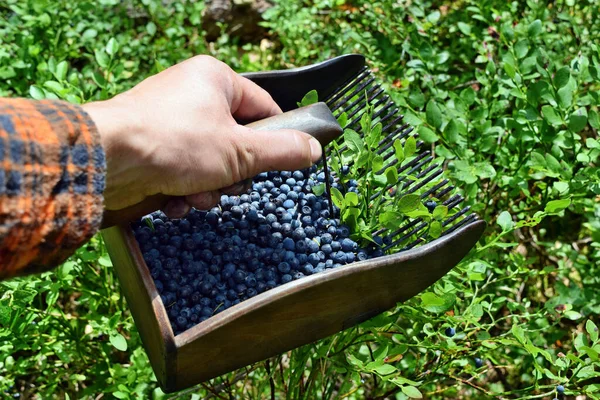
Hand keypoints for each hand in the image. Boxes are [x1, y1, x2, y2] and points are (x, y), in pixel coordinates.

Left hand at [83, 55, 321, 219]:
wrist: (106, 162)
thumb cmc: (176, 144)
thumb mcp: (241, 151)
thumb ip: (282, 151)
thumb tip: (315, 149)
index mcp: (214, 79)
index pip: (263, 108)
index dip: (275, 138)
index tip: (283, 163)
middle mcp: (190, 95)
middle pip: (235, 140)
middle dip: (233, 174)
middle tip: (228, 184)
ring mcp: (167, 122)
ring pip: (208, 162)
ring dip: (208, 188)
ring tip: (194, 195)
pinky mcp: (149, 148)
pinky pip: (181, 170)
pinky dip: (182, 191)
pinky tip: (172, 201)